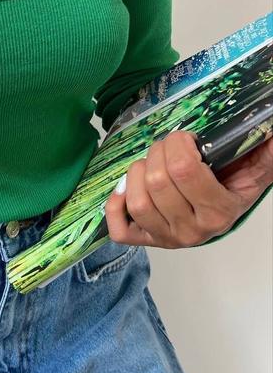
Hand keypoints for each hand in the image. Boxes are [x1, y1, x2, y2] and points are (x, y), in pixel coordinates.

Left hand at [104, 129, 272, 248]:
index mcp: (219, 212)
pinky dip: (116, 206)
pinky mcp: (146, 241)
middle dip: (157, 152)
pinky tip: (127, 188)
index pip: (184, 169)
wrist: (224, 211)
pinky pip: (120, 230)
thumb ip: (265, 151)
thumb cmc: (234, 184)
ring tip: (150, 163)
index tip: (185, 138)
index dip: (178, 143)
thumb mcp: (256, 168)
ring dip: (137, 172)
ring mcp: (167, 238)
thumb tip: (271, 131)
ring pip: (137, 201)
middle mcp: (192, 231)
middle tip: (166, 146)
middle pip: (157, 182)